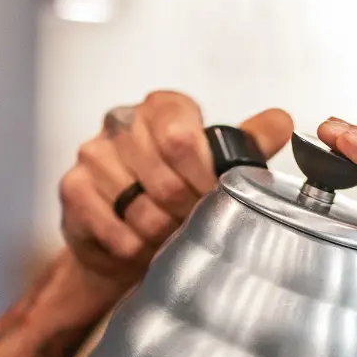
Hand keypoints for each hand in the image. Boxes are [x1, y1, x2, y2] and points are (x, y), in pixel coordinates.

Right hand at [59, 90, 292, 306]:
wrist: (131, 239)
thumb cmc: (178, 195)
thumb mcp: (220, 165)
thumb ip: (251, 143)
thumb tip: (282, 122)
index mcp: (163, 109)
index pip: (180, 134)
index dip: (201, 175)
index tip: (212, 195)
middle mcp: (123, 123)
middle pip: (165, 177)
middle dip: (188, 212)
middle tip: (194, 223)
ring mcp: (94, 155)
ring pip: (141, 208)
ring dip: (163, 233)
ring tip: (169, 234)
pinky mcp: (74, 189)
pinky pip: (115, 229)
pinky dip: (136, 247)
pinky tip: (143, 244)